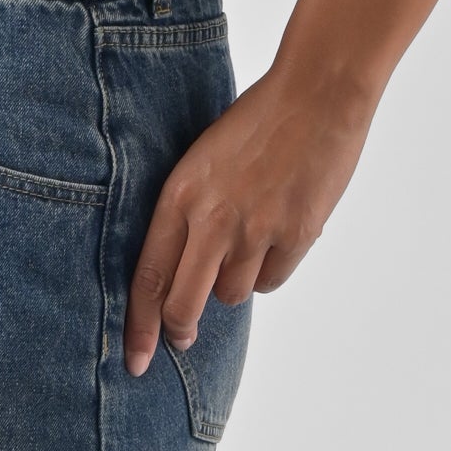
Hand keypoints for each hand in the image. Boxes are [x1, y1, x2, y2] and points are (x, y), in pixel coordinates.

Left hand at [123, 64, 374, 376]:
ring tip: (248, 242)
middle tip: (181, 339)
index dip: (138, 325)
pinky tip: (278, 233)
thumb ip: (190, 211)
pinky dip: (271, 269)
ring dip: (234, 283)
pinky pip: (273, 279)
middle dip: (179, 329)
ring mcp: (256, 230)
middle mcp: (212, 219)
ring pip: (233, 294)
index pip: (148, 275)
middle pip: (184, 303)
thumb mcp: (204, 159)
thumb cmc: (258, 120)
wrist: (317, 92)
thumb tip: (188, 269)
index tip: (134, 358)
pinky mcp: (296, 235)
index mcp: (180, 195)